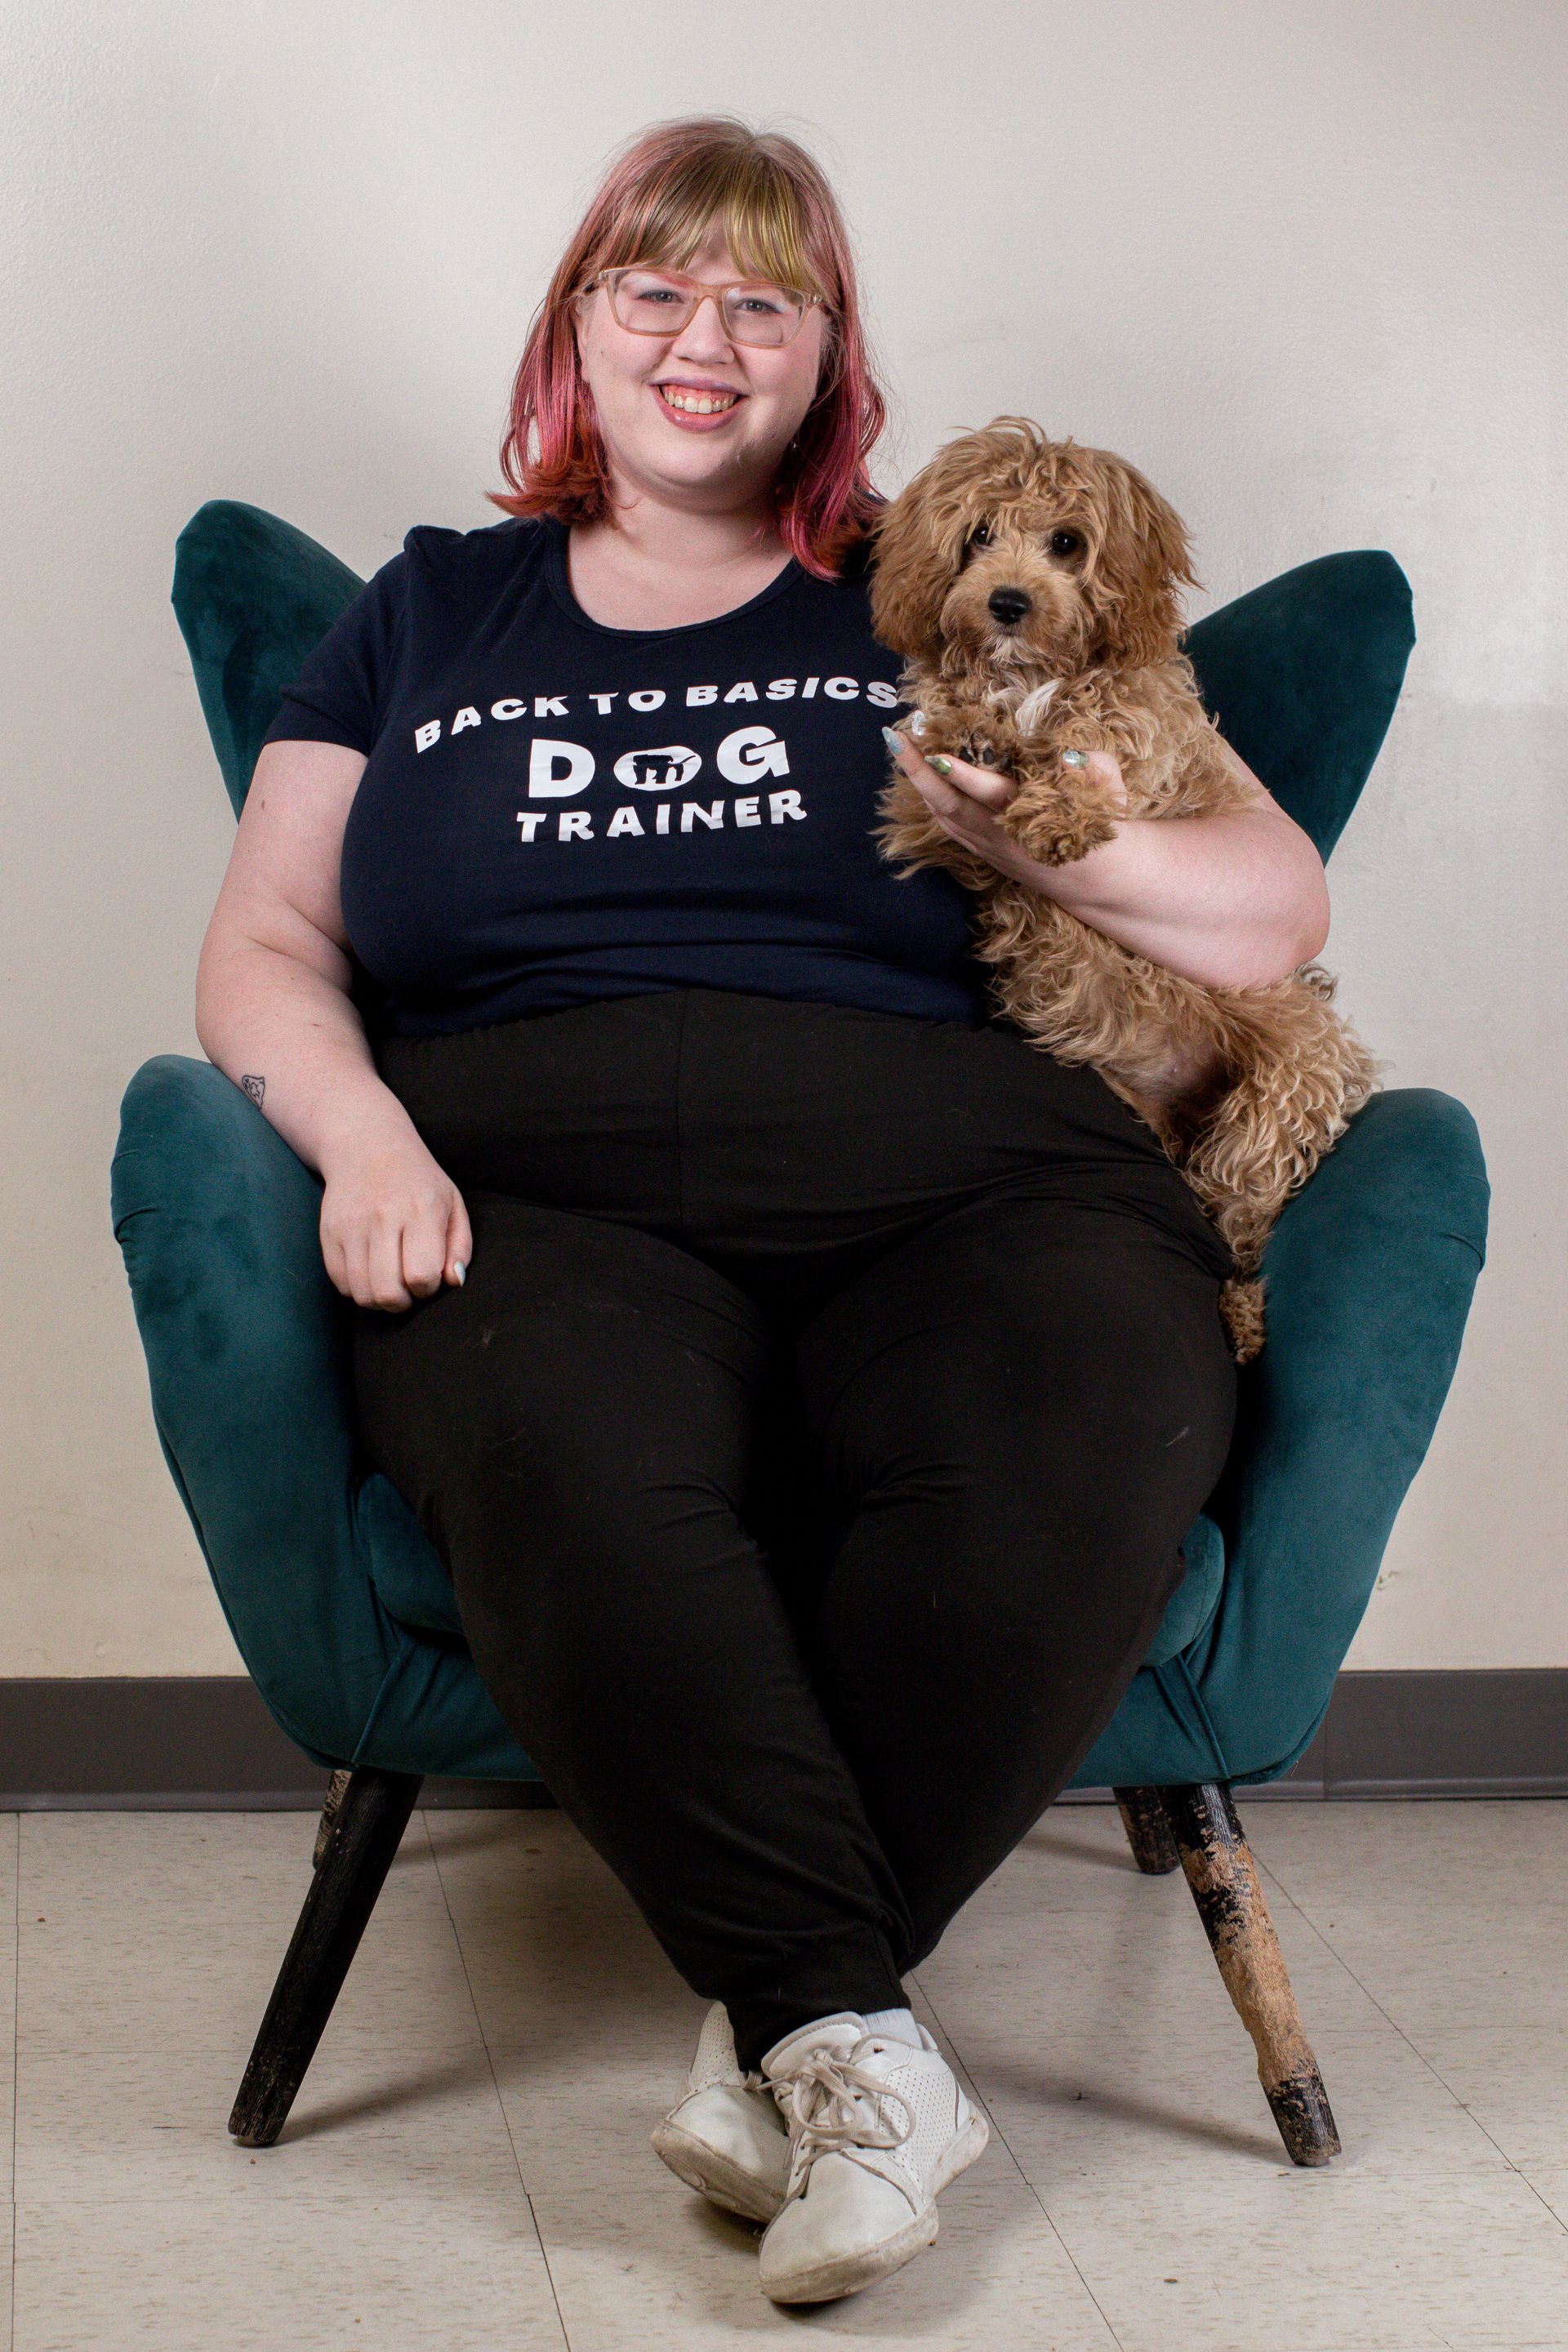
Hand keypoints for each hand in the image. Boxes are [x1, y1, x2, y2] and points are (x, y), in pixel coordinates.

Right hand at [318, 1123, 472, 1311]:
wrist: (366, 1146)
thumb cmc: (418, 1181)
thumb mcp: (452, 1204)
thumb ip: (460, 1246)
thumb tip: (453, 1282)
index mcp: (421, 1210)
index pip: (421, 1274)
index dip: (428, 1288)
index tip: (429, 1276)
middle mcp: (383, 1217)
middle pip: (388, 1292)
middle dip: (403, 1302)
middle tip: (409, 1288)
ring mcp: (351, 1226)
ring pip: (362, 1293)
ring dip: (380, 1300)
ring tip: (391, 1283)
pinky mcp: (328, 1233)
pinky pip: (341, 1283)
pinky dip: (357, 1289)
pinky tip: (371, 1273)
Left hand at [887, 732, 1127, 884]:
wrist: (1094, 876)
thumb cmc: (1099, 825)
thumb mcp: (1110, 793)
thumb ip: (1094, 767)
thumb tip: (1068, 756)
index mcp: (1033, 820)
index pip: (992, 796)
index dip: (964, 777)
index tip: (938, 755)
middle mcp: (1003, 837)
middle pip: (951, 807)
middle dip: (921, 774)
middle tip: (896, 740)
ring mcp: (989, 847)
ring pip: (944, 817)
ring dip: (920, 783)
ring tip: (900, 747)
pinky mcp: (983, 851)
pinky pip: (949, 825)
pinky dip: (932, 799)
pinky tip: (919, 775)